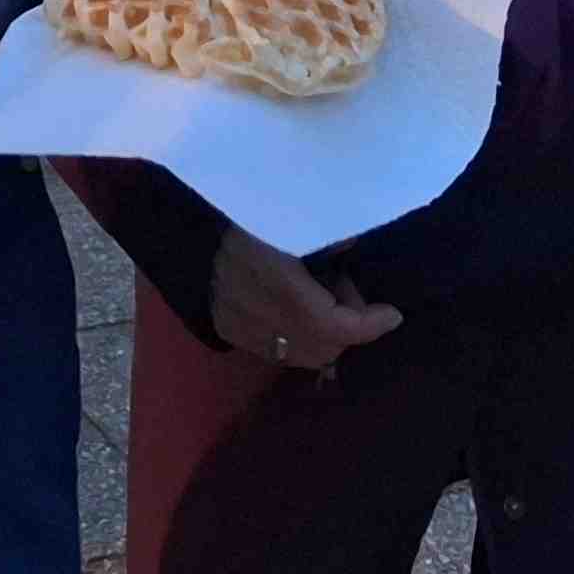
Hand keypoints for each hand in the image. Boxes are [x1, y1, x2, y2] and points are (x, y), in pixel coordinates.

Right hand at [208, 228, 400, 374]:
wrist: (181, 230)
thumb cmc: (240, 218)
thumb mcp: (288, 219)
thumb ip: (325, 237)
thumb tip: (353, 244)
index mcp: (282, 288)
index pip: (338, 326)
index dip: (371, 324)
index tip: (393, 313)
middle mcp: (263, 320)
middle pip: (325, 347)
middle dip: (347, 326)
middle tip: (344, 289)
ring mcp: (243, 332)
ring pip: (302, 355)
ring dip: (324, 334)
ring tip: (318, 296)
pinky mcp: (229, 333)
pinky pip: (277, 350)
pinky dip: (297, 336)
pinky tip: (294, 307)